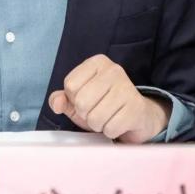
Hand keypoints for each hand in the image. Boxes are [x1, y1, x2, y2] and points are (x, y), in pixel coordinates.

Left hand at [49, 54, 170, 142]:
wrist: (138, 116)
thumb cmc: (103, 105)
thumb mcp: (78, 99)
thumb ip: (62, 99)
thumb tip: (56, 104)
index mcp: (97, 62)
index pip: (70, 85)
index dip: (73, 99)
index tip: (86, 99)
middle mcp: (113, 70)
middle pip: (81, 102)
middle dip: (85, 114)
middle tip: (96, 111)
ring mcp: (127, 88)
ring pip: (95, 117)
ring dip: (98, 125)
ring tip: (107, 117)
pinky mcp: (137, 108)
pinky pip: (110, 128)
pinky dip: (110, 131)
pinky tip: (118, 123)